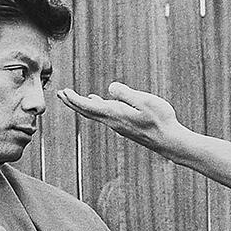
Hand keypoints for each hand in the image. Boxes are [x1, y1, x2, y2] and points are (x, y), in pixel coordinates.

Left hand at [58, 82, 186, 156]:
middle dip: (73, 103)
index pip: (89, 107)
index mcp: (115, 114)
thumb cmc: (161, 120)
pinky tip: (98, 102)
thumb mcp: (144, 101)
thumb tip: (110, 89)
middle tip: (61, 94)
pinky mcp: (126, 126)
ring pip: (96, 114)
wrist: (169, 141)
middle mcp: (114, 122)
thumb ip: (126, 93)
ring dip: (83, 105)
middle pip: (88, 112)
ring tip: (74, 98)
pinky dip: (96, 108)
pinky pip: (106, 115)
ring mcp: (119, 125)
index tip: (63, 93)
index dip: (74, 100)